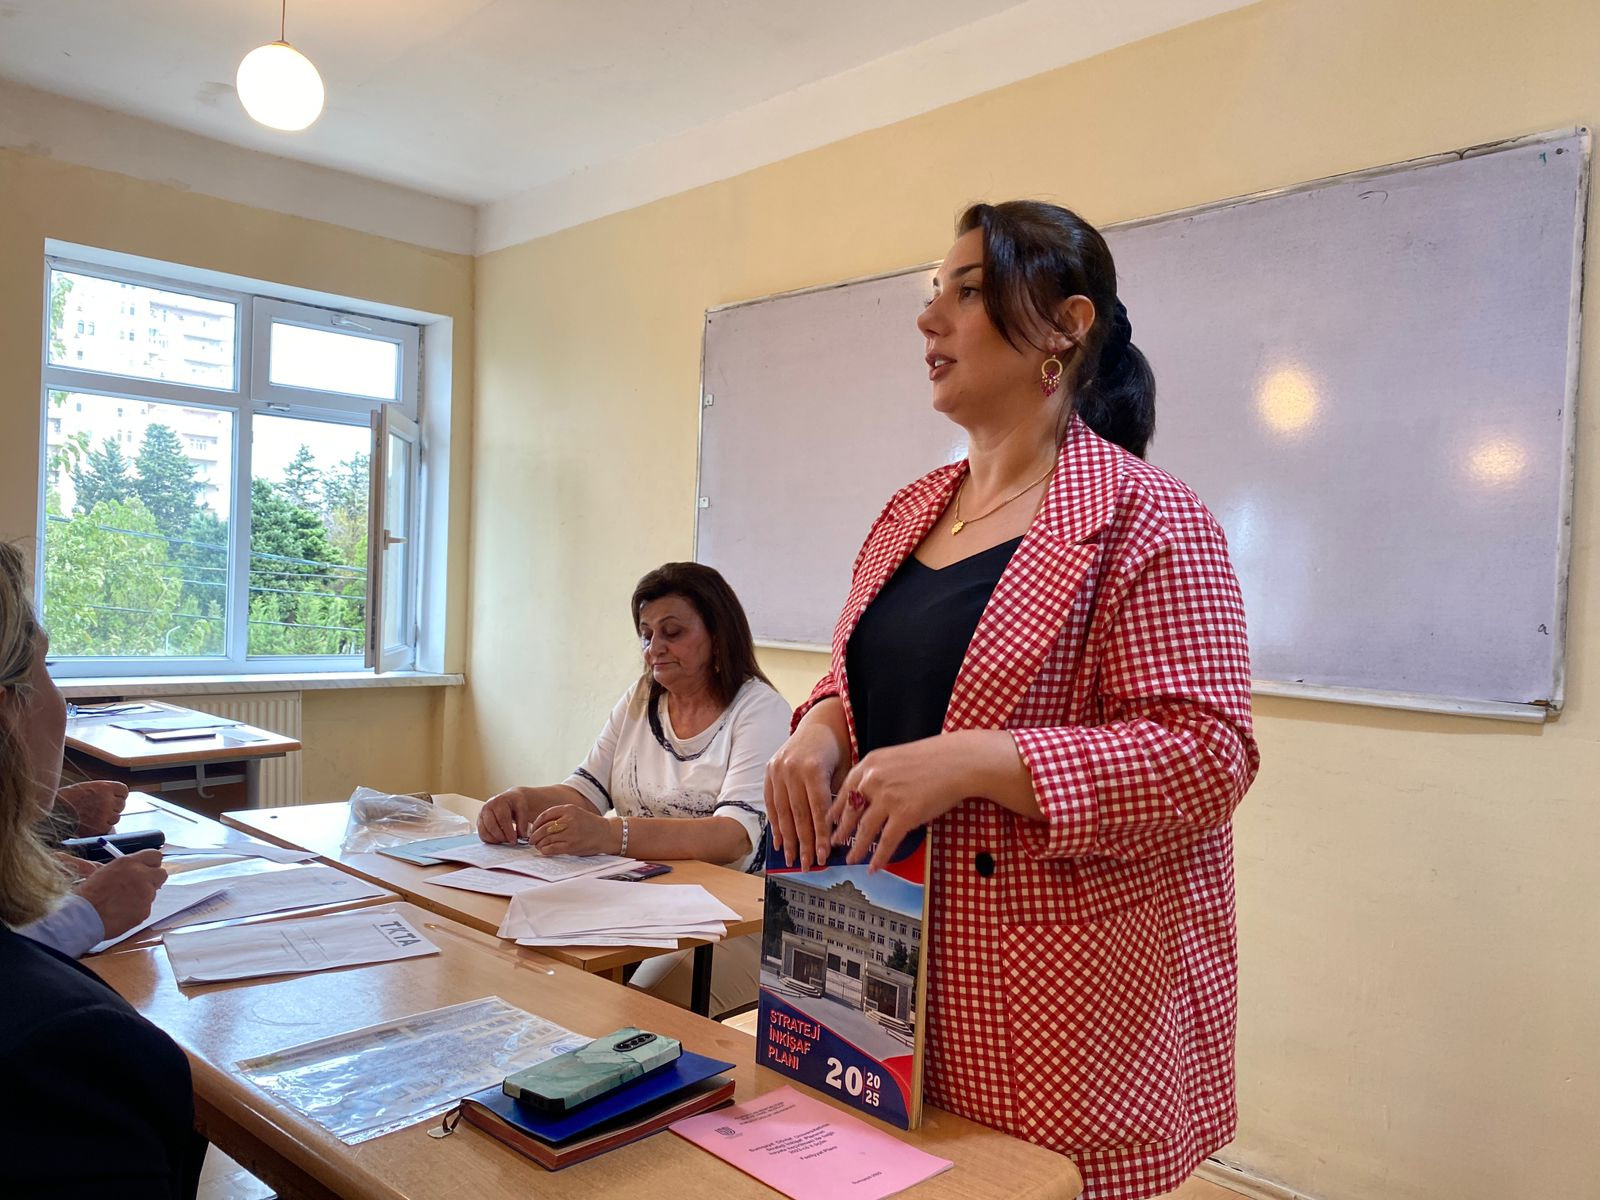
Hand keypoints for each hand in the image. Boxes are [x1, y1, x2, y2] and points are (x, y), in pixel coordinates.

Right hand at [56, 780, 128, 835]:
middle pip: (121, 805)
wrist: (55, 812)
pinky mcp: (101, 827)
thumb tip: (118, 798)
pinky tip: (91, 823)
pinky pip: (108, 828)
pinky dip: (102, 827)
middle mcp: (108, 800)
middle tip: (99, 809)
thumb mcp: (88, 788)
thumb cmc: (69, 799)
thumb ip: (105, 792)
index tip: (112, 798)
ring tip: (93, 816)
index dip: (118, 795)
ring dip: (108, 818)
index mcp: (106, 787)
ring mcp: (105, 814)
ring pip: (116, 817)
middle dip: (113, 807)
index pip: (124, 791)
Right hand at [74, 850, 165, 939]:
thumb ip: (124, 869)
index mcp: (129, 862)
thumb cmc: (87, 895)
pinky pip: (145, 909)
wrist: (82, 917)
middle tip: (141, 886)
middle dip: (153, 880)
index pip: (155, 856)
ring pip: (152, 893)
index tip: (148, 869)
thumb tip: (135, 868)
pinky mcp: (145, 911)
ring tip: (121, 903)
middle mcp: (141, 876)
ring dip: (142, 897)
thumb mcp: (103, 872)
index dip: (152, 864)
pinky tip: (121, 913)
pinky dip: (136, 911)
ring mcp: (145, 894)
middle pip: (161, 874)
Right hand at [478, 787, 544, 843]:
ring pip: (484, 831)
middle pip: (491, 826)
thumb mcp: (523, 808)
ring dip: (495, 839)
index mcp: (498, 801)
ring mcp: (481, 815)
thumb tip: (522, 836)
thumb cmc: (516, 804)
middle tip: (510, 842)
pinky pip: (481, 834)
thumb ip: (523, 822)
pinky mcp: (479, 822)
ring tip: (506, 841)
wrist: (509, 800)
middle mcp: (487, 807)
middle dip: (501, 837)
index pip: (502, 818)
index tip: (514, 840)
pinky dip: (490, 840)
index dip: (508, 831)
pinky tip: (499, 840)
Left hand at [528, 805, 618, 856]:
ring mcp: (570, 833)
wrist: (606, 834)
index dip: (536, 823)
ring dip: (539, 844)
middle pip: (543, 828)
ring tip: (538, 846)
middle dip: (535, 835)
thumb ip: (560, 816)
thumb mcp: (576, 813)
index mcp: (569, 809)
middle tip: (531, 840)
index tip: (533, 829)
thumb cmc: (590, 824)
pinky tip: (544, 850)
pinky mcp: (572, 845)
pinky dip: (545, 850)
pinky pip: (552, 848)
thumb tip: (540, 826)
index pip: (545, 815)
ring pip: (546, 839)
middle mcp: (568, 820)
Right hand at [764, 721, 845, 869]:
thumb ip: (840, 799)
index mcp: (813, 769)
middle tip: (808, 865)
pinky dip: (775, 824)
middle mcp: (791, 770)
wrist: (818, 725)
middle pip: (799, 814)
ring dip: (788, 839)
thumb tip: (840, 835)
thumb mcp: (845, 770)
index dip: (821, 836)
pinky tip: (779, 841)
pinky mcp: (769, 773)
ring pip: (783, 811)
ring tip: (792, 858)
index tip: (824, 856)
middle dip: (804, 843)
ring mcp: (777, 771)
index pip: (818, 810)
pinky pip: (771, 803)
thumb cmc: (836, 750)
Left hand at [829, 735, 972, 870]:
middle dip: (842, 832)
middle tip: (836, 843)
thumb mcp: (895, 759)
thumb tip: (867, 797)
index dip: (837, 811)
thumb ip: (878, 775)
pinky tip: (874, 867)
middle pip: (850, 813)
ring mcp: (887, 798)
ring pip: (865, 830)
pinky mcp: (904, 815)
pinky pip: (886, 842)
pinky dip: (879, 857)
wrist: (957, 762)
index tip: (831, 822)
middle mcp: (872, 781)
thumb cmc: (932, 759)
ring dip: (857, 849)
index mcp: (869, 765)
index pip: (845, 792)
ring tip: (851, 860)